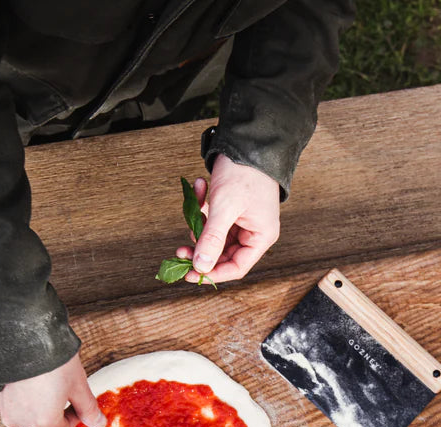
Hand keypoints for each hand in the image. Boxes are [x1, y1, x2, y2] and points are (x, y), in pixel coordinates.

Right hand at [0, 353, 106, 426]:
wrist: (22, 335)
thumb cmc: (52, 361)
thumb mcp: (77, 385)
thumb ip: (87, 408)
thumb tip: (98, 424)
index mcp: (43, 424)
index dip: (73, 415)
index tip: (76, 400)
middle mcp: (20, 421)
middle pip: (42, 422)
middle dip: (53, 408)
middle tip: (61, 386)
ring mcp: (4, 408)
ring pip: (23, 412)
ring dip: (34, 402)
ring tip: (42, 380)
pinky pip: (7, 400)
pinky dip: (16, 393)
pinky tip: (24, 377)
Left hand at [176, 155, 280, 283]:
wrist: (248, 138)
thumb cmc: (244, 171)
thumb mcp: (225, 207)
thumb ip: (212, 239)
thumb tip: (200, 267)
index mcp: (260, 237)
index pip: (235, 268)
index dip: (212, 273)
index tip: (189, 274)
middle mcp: (253, 232)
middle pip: (221, 255)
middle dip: (200, 249)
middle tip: (180, 249)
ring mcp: (242, 220)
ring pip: (213, 237)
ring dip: (199, 224)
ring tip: (195, 204)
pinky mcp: (230, 209)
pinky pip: (212, 218)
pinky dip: (202, 207)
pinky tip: (199, 188)